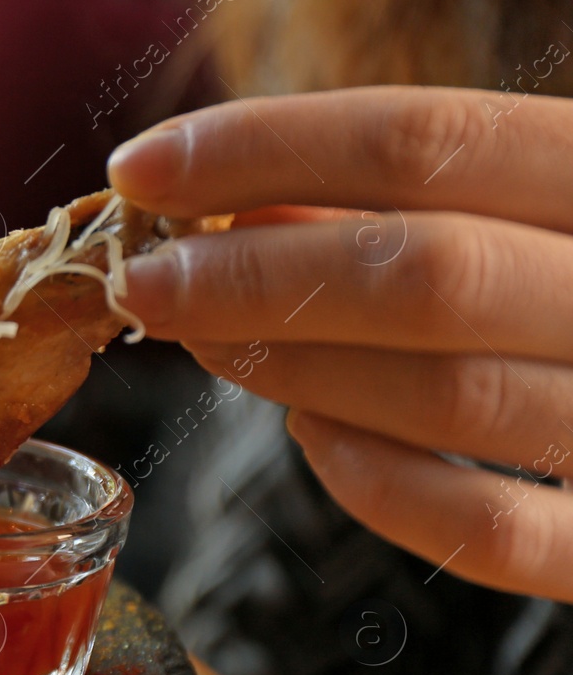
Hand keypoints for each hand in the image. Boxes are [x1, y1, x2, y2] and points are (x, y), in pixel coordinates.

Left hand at [108, 85, 572, 601]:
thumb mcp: (541, 201)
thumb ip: (421, 197)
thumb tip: (240, 203)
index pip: (423, 139)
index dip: (263, 149)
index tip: (142, 168)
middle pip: (420, 272)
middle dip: (248, 274)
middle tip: (141, 278)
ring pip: (444, 399)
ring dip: (289, 369)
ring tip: (202, 341)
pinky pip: (488, 536)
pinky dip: (378, 485)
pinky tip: (311, 437)